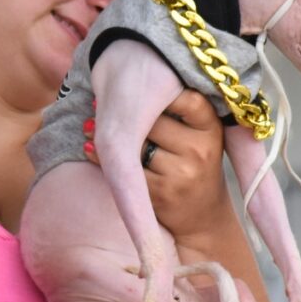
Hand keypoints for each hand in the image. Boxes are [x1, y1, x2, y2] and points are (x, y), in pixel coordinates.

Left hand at [84, 90, 230, 240]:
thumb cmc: (193, 165)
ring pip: (135, 144)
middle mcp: (199, 150)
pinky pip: (125, 169)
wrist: (201, 216)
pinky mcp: (161, 193)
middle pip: (152, 120)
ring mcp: (181, 173)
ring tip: (90, 124)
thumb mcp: (199, 136)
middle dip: (127, 113)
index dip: (163, 91)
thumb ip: (177, 111)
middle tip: (99, 101)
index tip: (140, 85)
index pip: (188, 100)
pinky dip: (104, 158)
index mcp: (211, 130)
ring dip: (110, 135)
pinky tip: (91, 148)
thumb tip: (123, 85)